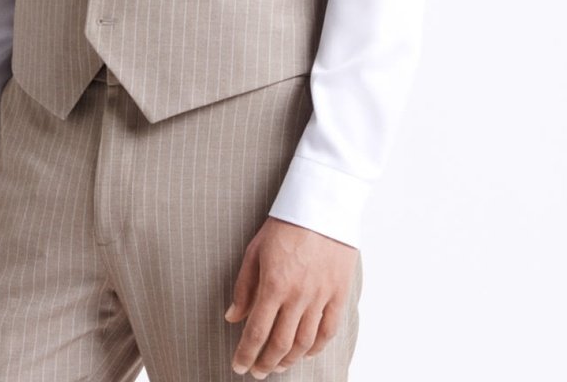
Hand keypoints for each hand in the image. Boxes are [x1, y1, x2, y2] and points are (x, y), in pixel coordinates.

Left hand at [224, 216, 356, 377]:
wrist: (322, 205)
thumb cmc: (284, 224)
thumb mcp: (255, 250)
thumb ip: (244, 287)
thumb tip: (233, 318)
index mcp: (273, 284)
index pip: (256, 332)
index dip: (246, 354)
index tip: (239, 366)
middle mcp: (298, 295)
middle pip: (280, 344)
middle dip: (265, 363)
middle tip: (257, 371)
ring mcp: (321, 296)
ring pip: (304, 342)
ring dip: (288, 360)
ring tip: (277, 365)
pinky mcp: (338, 293)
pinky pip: (328, 330)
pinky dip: (316, 348)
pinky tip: (305, 353)